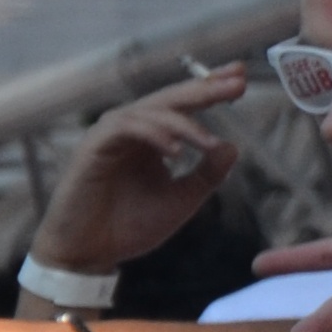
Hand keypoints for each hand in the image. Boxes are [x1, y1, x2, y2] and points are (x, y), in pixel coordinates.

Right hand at [35, 66, 250, 276]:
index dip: (210, 88)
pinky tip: (176, 151)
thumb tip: (233, 145)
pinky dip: (153, 135)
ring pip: (151, 111)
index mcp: (151, 138)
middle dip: (205, 88)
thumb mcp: (181, 199)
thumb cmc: (129, 226)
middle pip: (171, 99)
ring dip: (184, 123)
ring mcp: (111, 136)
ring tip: (209, 143)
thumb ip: (207, 174)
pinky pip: (126, 128)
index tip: (241, 77)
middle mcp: (131, 130)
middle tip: (238, 82)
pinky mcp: (93, 147)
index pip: (183, 105)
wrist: (89, 253)